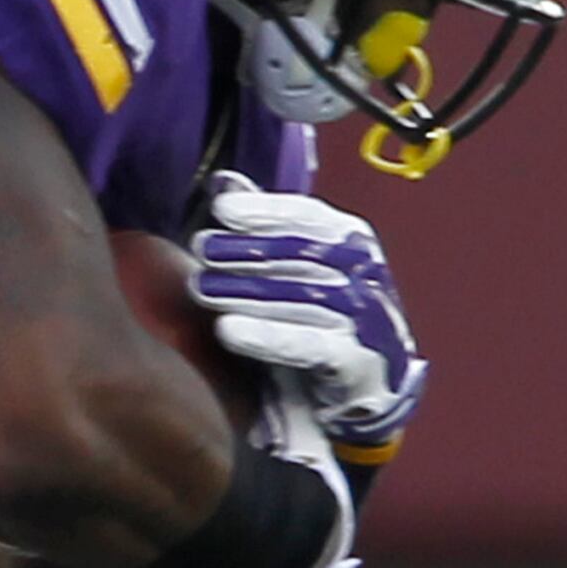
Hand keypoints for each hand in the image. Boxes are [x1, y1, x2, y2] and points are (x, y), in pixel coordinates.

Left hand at [190, 172, 425, 454]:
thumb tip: (223, 183)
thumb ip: (263, 226)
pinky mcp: (357, 365)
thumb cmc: (319, 317)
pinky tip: (228, 330)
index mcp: (351, 242)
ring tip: (202, 287)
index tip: (222, 209)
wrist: (363, 384)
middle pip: (304, 256)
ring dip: (249, 292)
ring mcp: (366, 320)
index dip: (266, 211)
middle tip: (200, 248)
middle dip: (248, 251)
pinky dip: (268, 337)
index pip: (309, 217)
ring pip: (306, 298)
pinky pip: (311, 347)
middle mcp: (364, 275)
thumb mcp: (293, 266)